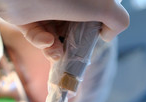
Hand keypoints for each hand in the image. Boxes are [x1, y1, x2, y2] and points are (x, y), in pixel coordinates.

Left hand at [0, 0, 128, 59]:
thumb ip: (118, 20)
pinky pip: (36, 34)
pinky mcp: (26, 17)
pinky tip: (45, 41)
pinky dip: (41, 41)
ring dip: (57, 48)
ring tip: (56, 52)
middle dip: (74, 43)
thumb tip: (108, 35)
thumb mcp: (103, 5)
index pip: (95, 14)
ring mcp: (45, 7)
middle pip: (75, 27)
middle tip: (73, 52)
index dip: (95, 27)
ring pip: (55, 34)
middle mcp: (65, 1)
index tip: (94, 37)